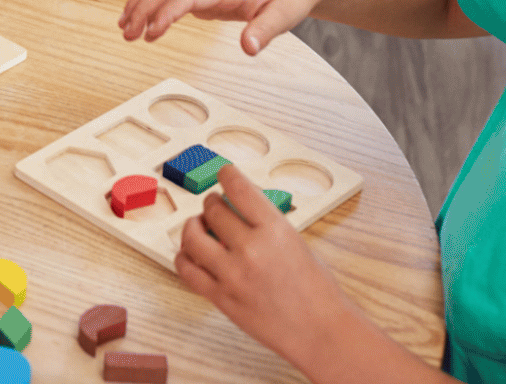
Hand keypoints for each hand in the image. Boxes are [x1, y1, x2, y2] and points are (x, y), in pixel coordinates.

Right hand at [118, 0, 325, 53]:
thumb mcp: (284, 17)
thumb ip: (264, 32)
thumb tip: (248, 49)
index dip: (166, 12)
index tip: (151, 33)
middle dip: (143, 7)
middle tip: (128, 35)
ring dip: (141, 2)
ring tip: (125, 29)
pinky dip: (150, 1)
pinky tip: (141, 20)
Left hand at [175, 163, 341, 357]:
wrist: (321, 332)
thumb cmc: (317, 292)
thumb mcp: (295, 243)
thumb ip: (266, 225)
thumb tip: (240, 209)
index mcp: (275, 229)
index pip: (239, 187)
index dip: (227, 175)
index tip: (224, 173)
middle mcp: (251, 248)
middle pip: (213, 209)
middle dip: (212, 203)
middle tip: (214, 206)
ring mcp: (232, 274)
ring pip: (191, 236)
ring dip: (192, 226)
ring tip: (198, 227)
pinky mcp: (221, 298)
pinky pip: (187, 271)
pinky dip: (184, 257)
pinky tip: (191, 254)